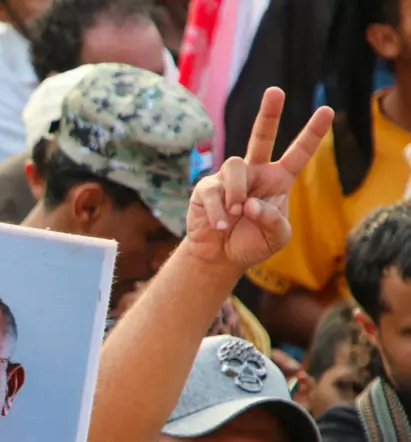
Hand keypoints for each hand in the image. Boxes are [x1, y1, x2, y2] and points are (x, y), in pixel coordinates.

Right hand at [185, 88, 333, 269]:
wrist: (220, 257)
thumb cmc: (252, 243)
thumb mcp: (277, 238)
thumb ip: (274, 221)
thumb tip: (251, 204)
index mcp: (278, 179)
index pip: (298, 153)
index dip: (312, 133)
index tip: (328, 110)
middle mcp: (255, 172)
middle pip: (261, 136)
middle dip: (269, 113)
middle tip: (275, 91)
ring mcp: (229, 178)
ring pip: (235, 166)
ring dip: (237, 192)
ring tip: (237, 213)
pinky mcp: (206, 188)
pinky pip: (213, 191)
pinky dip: (219, 212)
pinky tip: (221, 226)